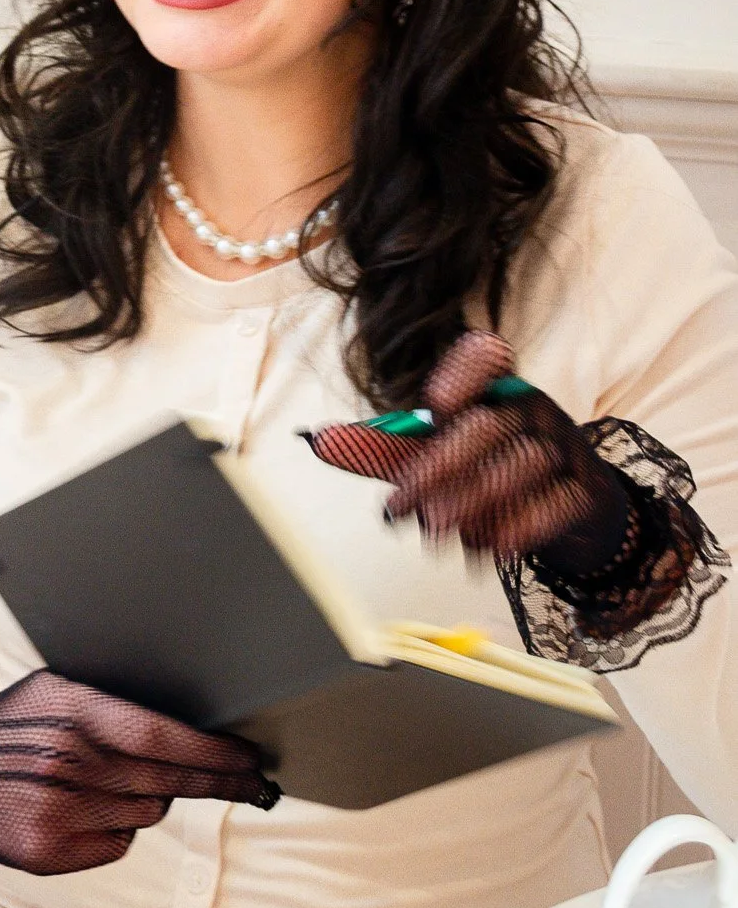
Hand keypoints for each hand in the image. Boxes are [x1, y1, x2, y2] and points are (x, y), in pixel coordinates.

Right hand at [0, 669, 278, 874]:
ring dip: (150, 798)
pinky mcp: (49, 852)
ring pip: (147, 813)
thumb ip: (110, 702)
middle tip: (250, 780)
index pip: (159, 735)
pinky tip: (89, 809)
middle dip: (215, 781)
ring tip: (115, 781)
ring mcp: (57, 811)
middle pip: (165, 780)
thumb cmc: (15, 725)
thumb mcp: (56, 689)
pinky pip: (118, 844)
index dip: (211, 751)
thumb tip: (185, 720)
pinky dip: (119, 829)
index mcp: (71, 712)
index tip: (248, 757)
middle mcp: (65, 761)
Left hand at [306, 331, 632, 569]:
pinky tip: (495, 549)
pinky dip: (526, 525)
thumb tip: (320, 441)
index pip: (485, 358)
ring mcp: (565, 445)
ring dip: (476, 502)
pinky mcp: (587, 488)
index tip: (432, 404)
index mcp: (494, 387)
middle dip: (439, 469)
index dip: (462, 373)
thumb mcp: (439, 457)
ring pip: (522, 464)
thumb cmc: (491, 470)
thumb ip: (385, 450)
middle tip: (403, 511)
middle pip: (487, 426)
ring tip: (438, 535)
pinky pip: (560, 500)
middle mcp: (532, 407)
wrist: (572, 509)